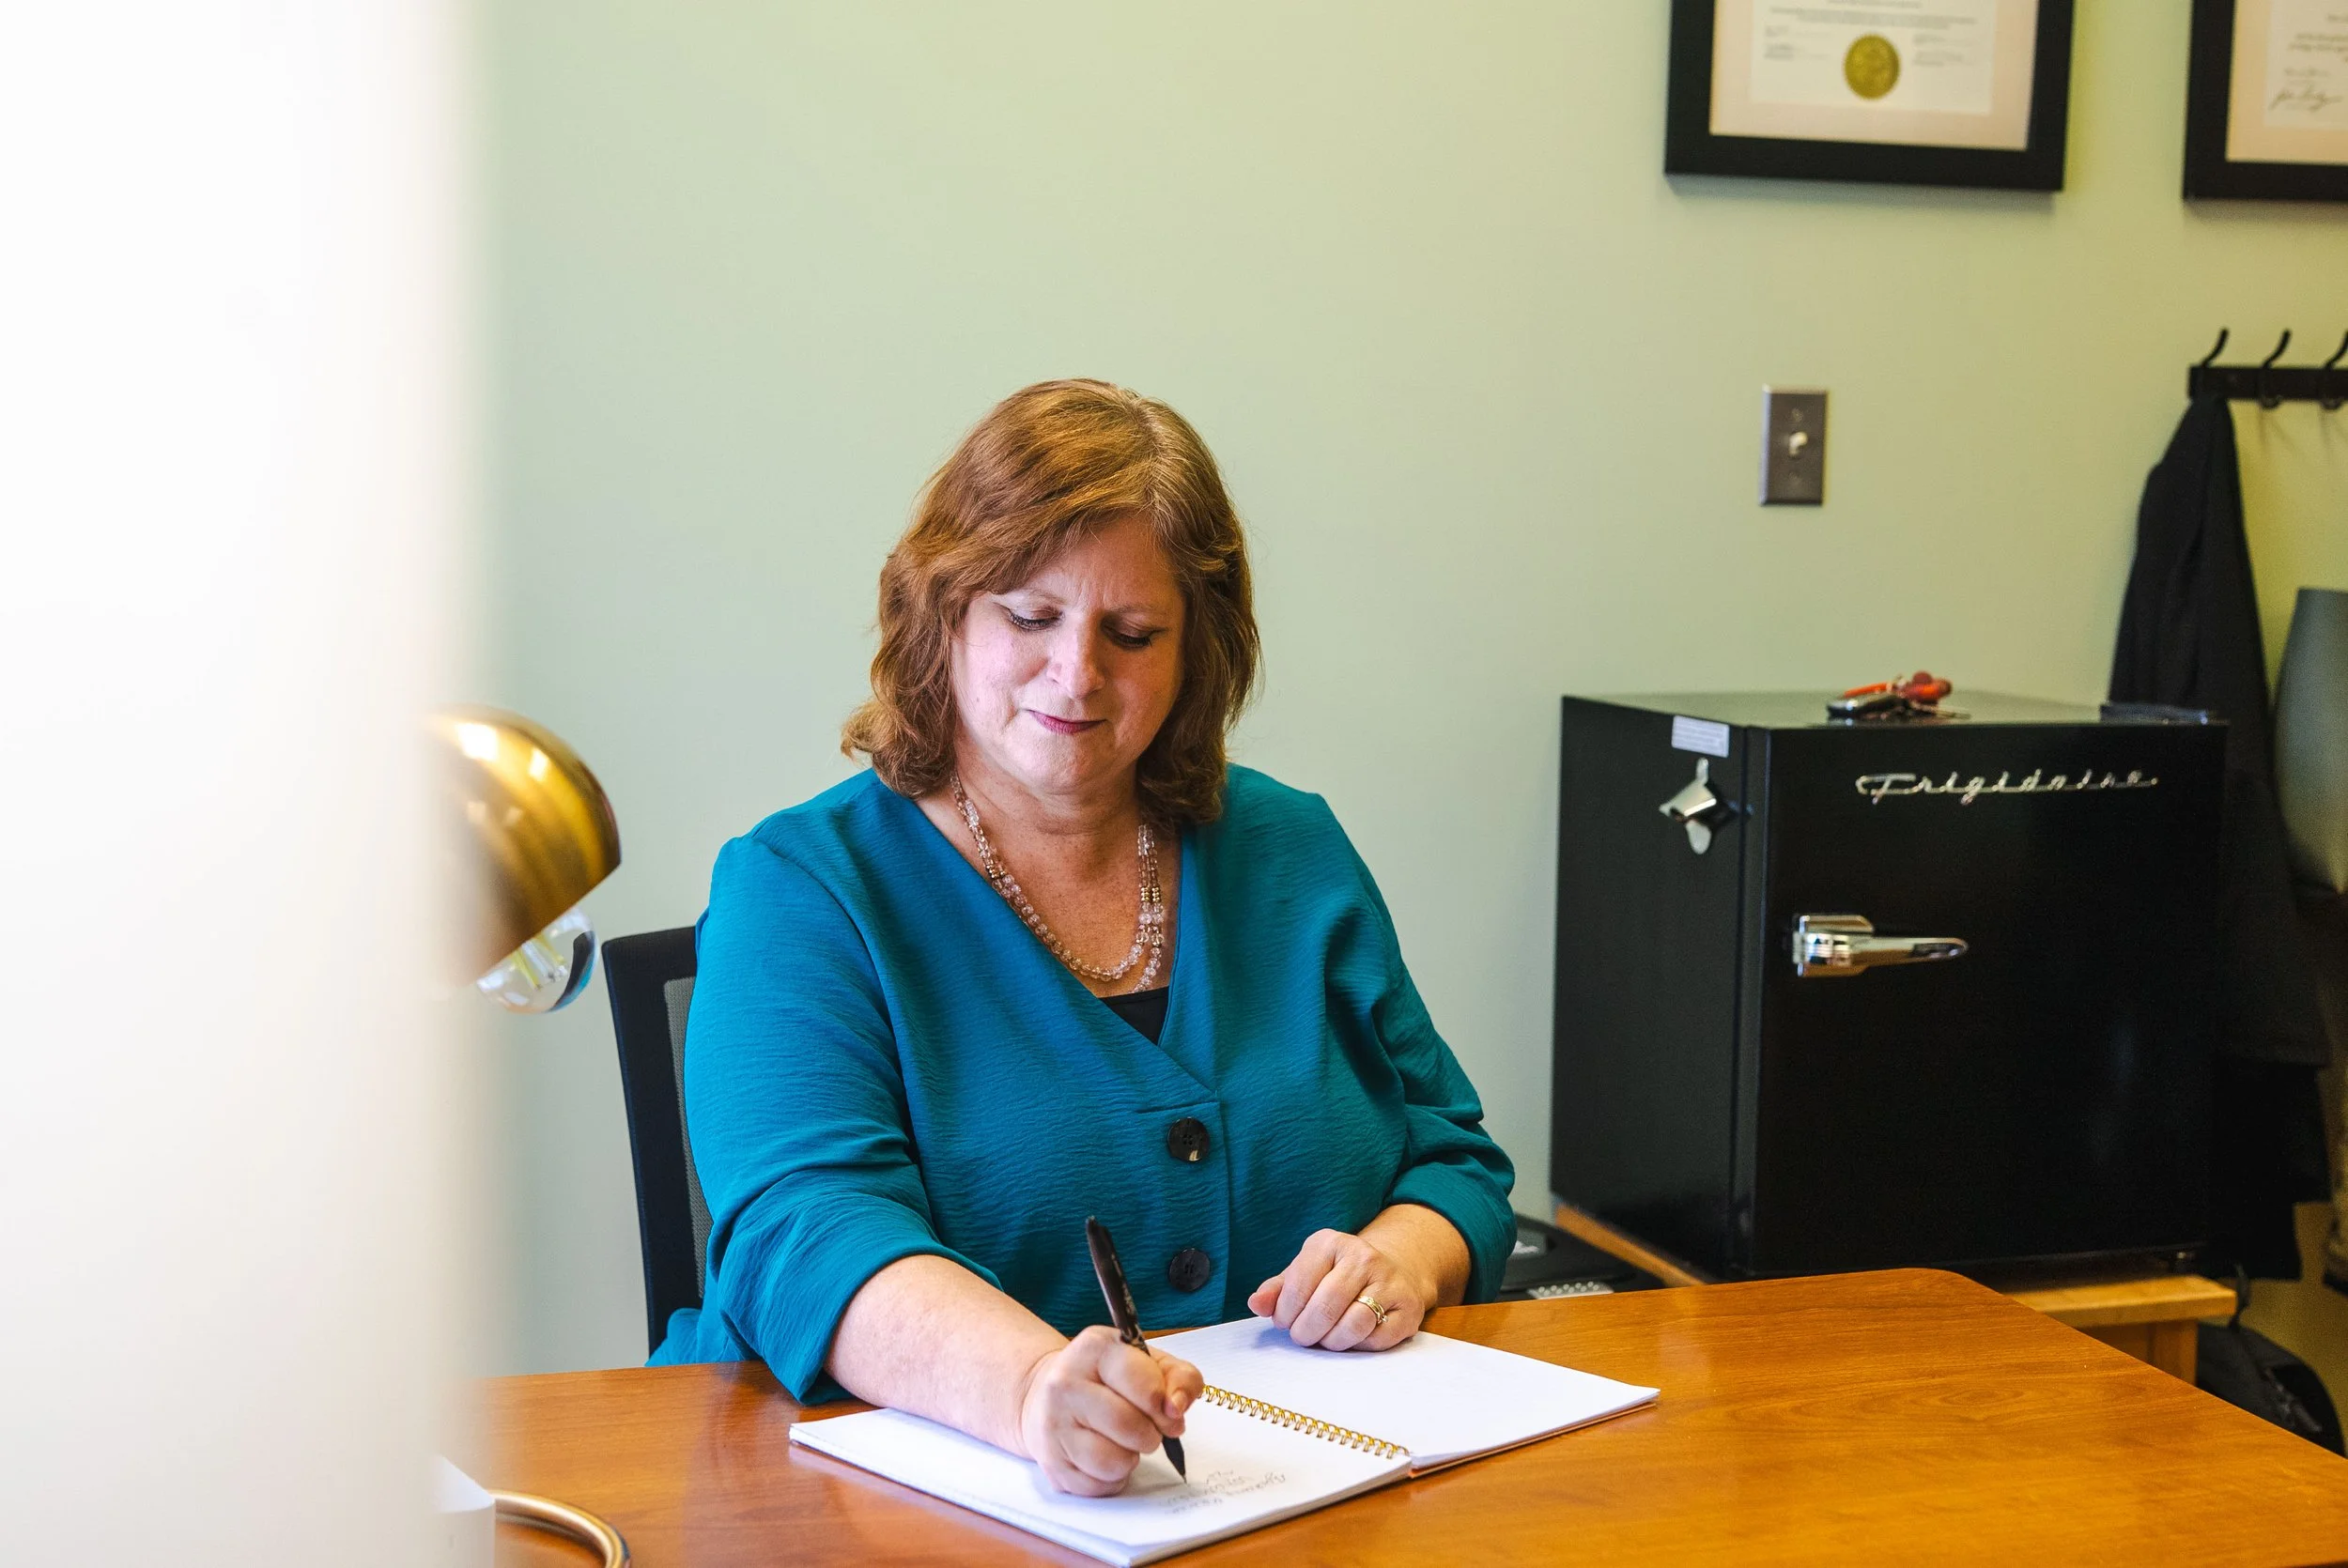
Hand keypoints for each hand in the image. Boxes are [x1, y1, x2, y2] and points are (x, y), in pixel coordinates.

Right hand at [1014, 1325, 1202, 1495]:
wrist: (1045, 1395)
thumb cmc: (1106, 1379)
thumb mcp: (1147, 1361)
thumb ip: (1179, 1377)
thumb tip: (1177, 1406)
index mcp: (1094, 1350)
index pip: (1143, 1384)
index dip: (1166, 1405)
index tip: (1170, 1412)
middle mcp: (1065, 1384)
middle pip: (1128, 1425)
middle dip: (1150, 1434)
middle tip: (1148, 1429)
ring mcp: (1053, 1425)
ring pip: (1112, 1462)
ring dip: (1130, 1459)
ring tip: (1123, 1443)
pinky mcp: (1051, 1462)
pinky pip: (1098, 1486)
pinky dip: (1112, 1478)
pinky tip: (1104, 1457)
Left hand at [1247, 1228, 1427, 1351]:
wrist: (1393, 1270)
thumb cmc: (1336, 1276)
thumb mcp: (1305, 1273)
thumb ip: (1277, 1290)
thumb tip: (1255, 1303)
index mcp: (1330, 1243)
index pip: (1299, 1283)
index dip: (1285, 1311)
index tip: (1283, 1322)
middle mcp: (1363, 1256)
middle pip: (1325, 1306)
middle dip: (1306, 1331)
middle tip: (1302, 1337)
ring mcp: (1390, 1281)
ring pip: (1353, 1324)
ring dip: (1332, 1341)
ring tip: (1325, 1339)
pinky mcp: (1408, 1308)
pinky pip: (1377, 1338)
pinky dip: (1358, 1345)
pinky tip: (1351, 1338)